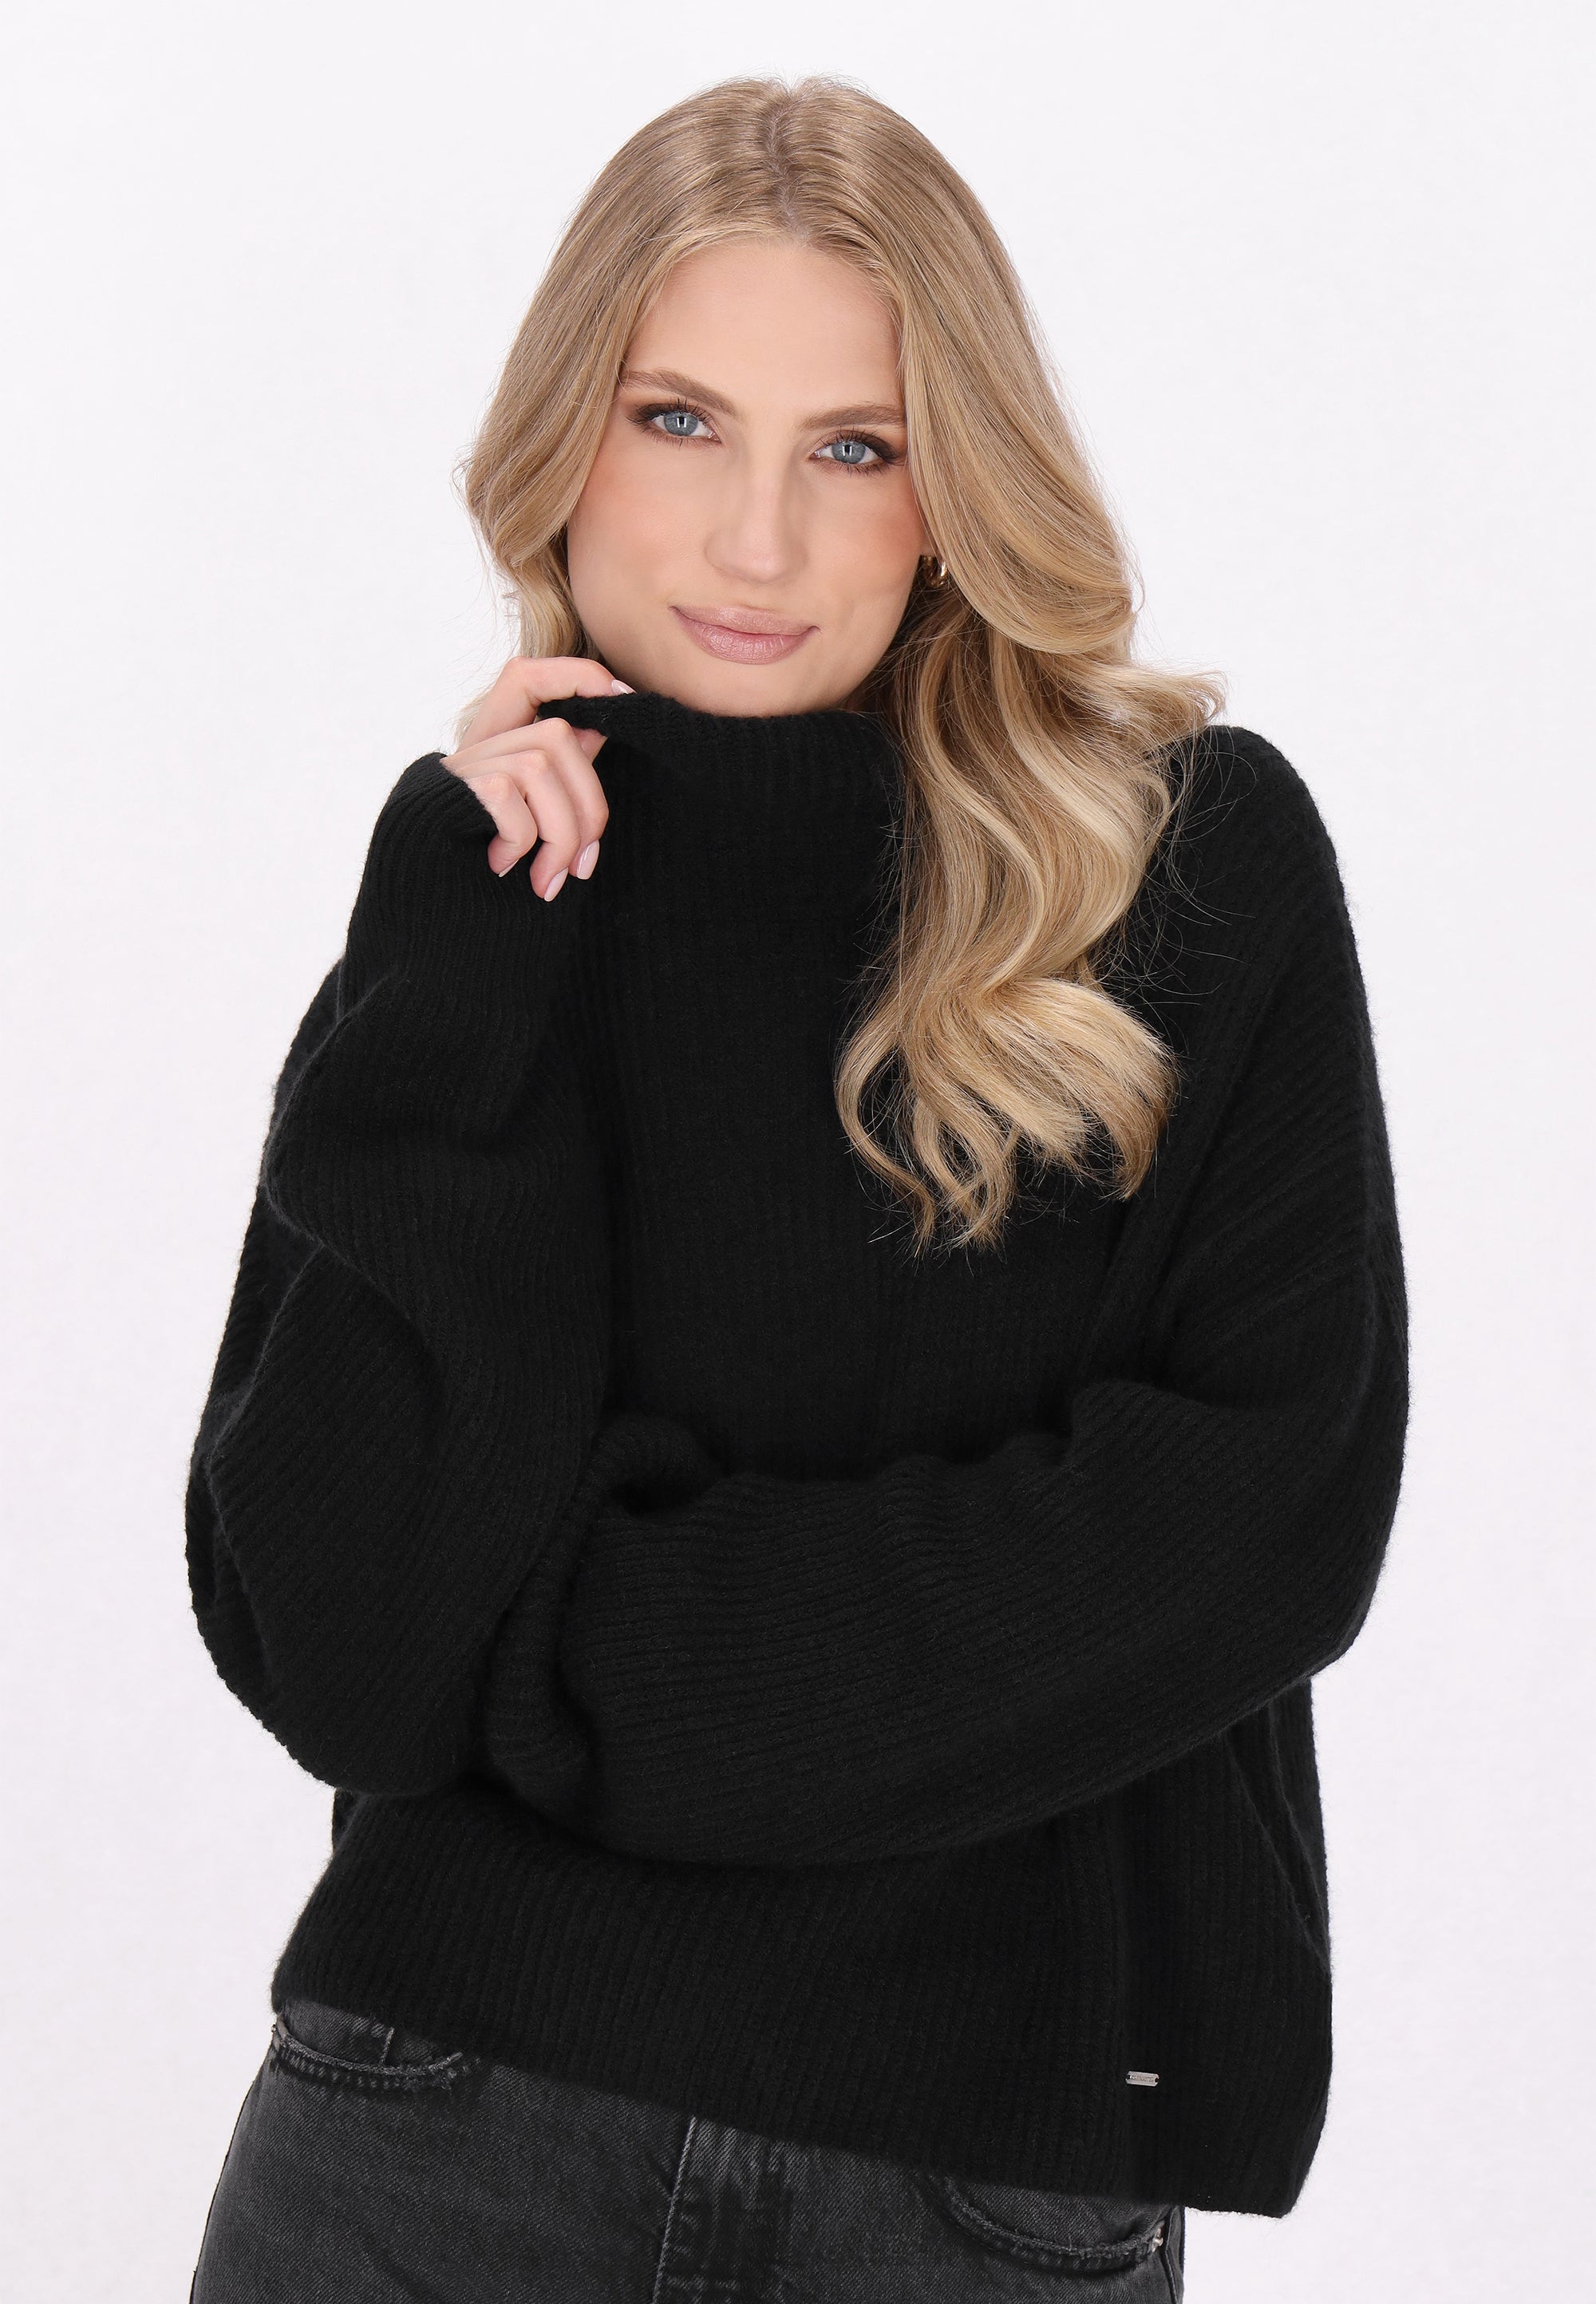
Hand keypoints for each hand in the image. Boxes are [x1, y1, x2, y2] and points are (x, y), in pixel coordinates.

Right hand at [441, 656, 631, 899]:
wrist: (421, 918)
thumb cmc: (482, 880)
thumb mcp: (530, 823)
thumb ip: (559, 775)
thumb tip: (599, 728)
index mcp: (494, 751)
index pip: (528, 677)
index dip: (576, 675)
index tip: (622, 696)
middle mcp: (472, 749)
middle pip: (557, 735)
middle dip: (589, 807)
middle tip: (582, 866)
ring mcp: (457, 769)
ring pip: (540, 765)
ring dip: (560, 836)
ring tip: (546, 881)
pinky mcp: (447, 792)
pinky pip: (509, 795)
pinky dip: (521, 839)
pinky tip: (504, 868)